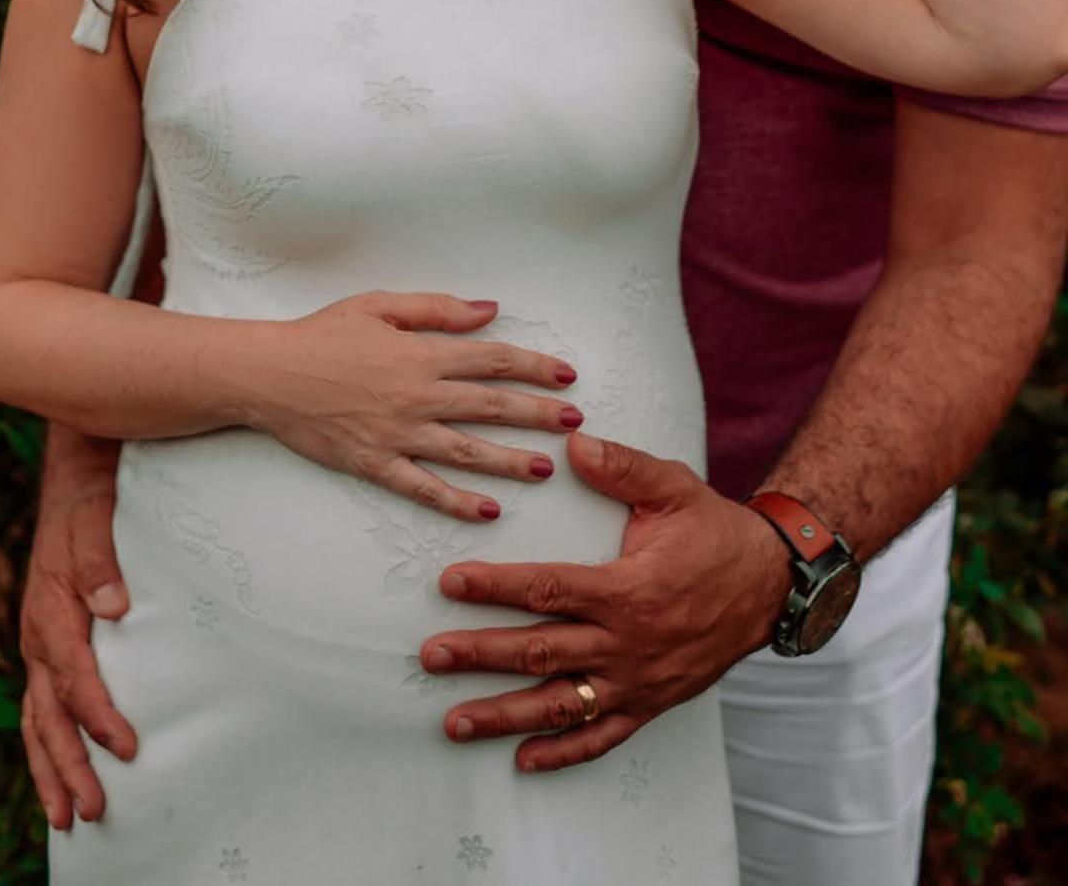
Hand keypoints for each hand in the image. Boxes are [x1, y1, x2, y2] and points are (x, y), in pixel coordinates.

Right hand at [19, 436, 134, 829]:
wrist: (76, 477)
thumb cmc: (92, 499)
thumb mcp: (96, 517)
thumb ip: (103, 560)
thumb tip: (114, 606)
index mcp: (50, 609)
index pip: (74, 677)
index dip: (99, 715)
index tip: (128, 747)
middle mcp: (38, 634)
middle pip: (48, 715)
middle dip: (69, 766)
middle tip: (92, 811)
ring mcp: (40, 643)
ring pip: (38, 720)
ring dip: (52, 770)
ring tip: (70, 816)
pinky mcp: (50, 645)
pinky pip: (42, 706)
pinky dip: (49, 745)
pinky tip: (62, 774)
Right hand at [253, 291, 580, 520]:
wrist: (268, 374)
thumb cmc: (322, 334)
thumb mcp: (380, 306)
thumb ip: (437, 309)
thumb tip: (489, 310)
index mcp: (421, 354)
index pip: (491, 359)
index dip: (533, 366)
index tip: (566, 375)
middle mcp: (416, 396)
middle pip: (489, 406)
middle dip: (537, 414)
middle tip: (575, 422)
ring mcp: (397, 434)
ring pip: (465, 452)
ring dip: (509, 461)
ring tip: (545, 469)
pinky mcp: (375, 464)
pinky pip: (423, 488)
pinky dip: (457, 502)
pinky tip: (489, 510)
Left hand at [417, 432, 791, 770]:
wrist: (770, 584)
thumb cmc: (716, 533)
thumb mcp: (674, 487)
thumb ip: (622, 467)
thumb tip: (573, 444)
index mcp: (626, 589)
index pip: (547, 589)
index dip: (495, 587)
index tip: (451, 583)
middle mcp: (626, 642)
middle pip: (540, 652)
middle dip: (480, 655)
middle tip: (432, 656)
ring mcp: (637, 680)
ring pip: (561, 704)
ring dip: (504, 715)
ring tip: (455, 721)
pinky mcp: (651, 702)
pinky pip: (602, 736)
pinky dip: (563, 751)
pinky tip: (524, 759)